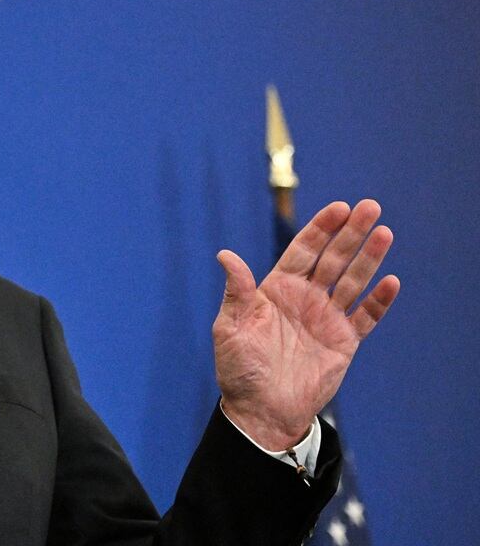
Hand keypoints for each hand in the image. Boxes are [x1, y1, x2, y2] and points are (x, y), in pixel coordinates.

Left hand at [213, 200, 399, 449]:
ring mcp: (326, 319)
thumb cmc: (238, 369)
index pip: (303, 250)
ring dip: (369, 258)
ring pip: (353, 282)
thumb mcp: (231, 327)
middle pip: (333, 259)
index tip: (338, 207)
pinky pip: (365, 317)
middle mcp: (305, 298)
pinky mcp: (343, 342)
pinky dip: (378, 301)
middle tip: (370, 206)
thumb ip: (237, 291)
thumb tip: (225, 254)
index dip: (321, 228)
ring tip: (384, 233)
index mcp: (277, 289)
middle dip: (351, 233)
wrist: (260, 410)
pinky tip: (390, 281)